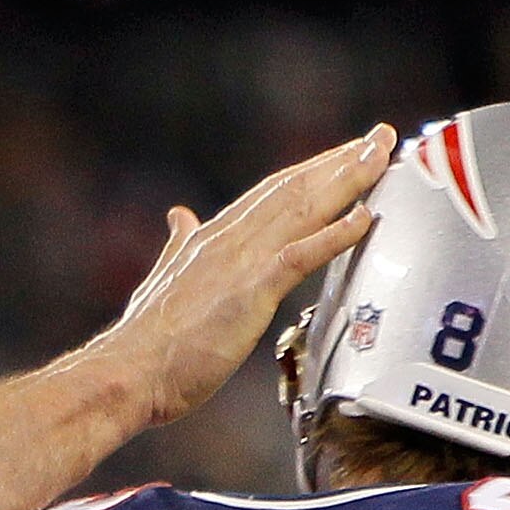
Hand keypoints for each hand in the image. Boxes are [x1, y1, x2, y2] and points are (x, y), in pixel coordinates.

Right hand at [99, 126, 392, 426]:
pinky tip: (364, 216)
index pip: (271, 193)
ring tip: (381, 156)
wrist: (127, 371)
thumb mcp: (164, 279)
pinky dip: (334, 234)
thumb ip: (178, 244)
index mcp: (212, 237)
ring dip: (347, 180)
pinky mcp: (250, 292)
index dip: (311, 170)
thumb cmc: (147, 342)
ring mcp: (241, 262)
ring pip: (303, 208)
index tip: (344, 153)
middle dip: (340, 161)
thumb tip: (178, 215)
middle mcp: (230, 239)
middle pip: (294, 188)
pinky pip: (300, 255)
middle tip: (381, 138)